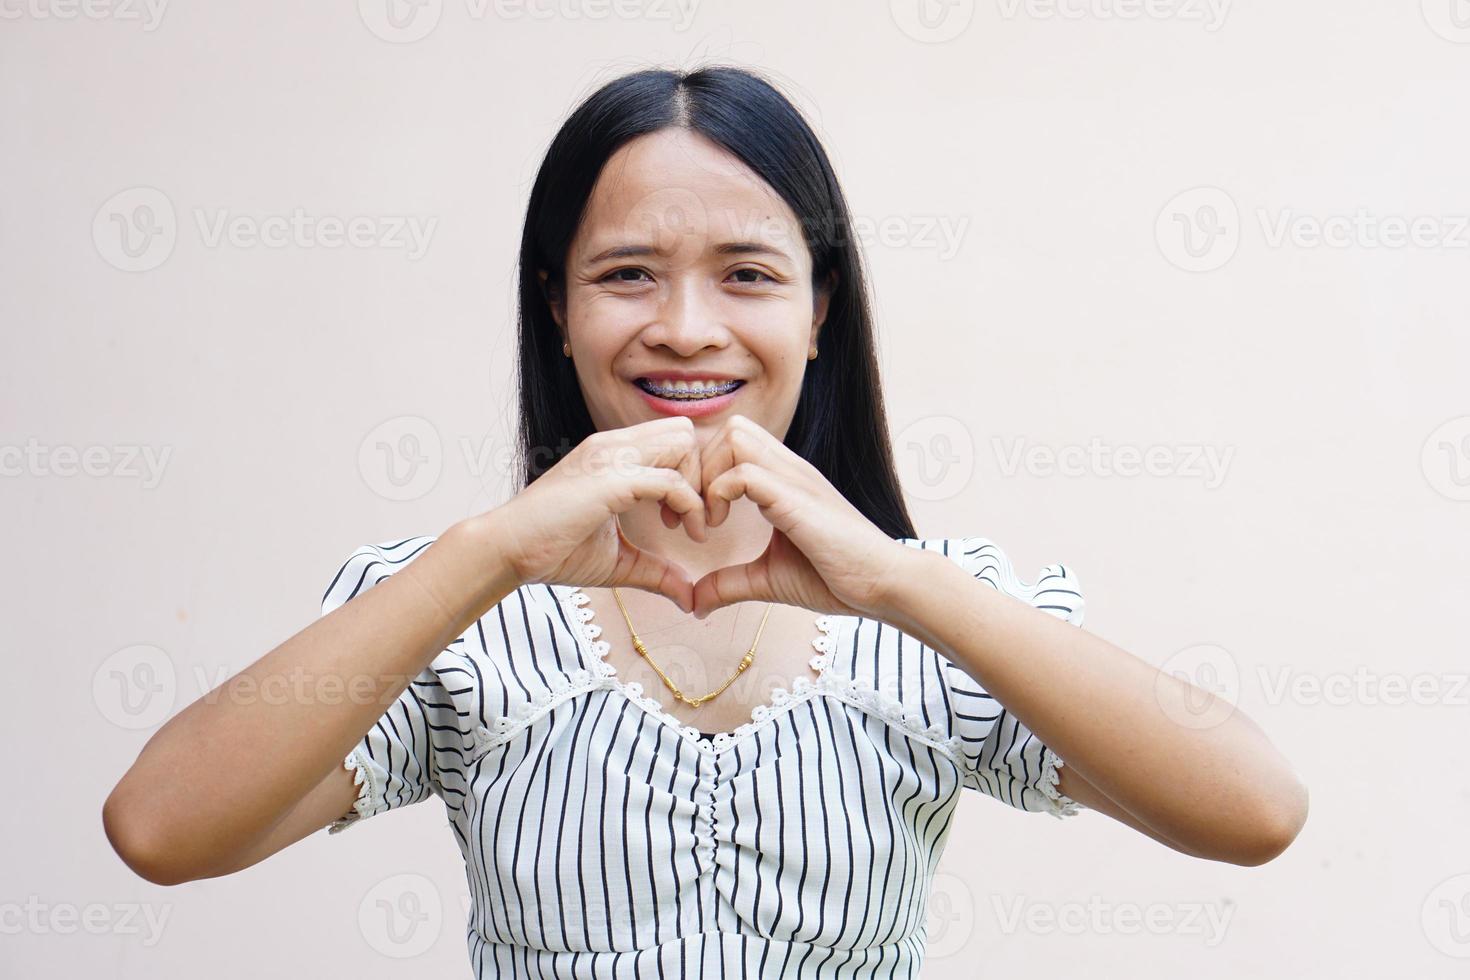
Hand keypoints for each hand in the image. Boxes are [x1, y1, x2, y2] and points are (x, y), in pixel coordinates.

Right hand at [491, 416, 708, 612]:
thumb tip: (690, 598)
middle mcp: (613, 445)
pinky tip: (682, 533)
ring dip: (696, 484)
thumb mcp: (618, 560)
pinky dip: (689, 507)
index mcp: (613, 453)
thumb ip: (657, 571)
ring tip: (684, 526)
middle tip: (689, 518)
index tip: (681, 520)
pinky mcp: (610, 480)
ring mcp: (610, 457)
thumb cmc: (554, 551)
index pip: (673, 437)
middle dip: (700, 473)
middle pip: (684, 432)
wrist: (507, 550)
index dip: (689, 474)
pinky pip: (670, 482)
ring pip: (682, 444)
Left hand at [689, 415, 906, 620]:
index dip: (703, 471)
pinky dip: (719, 495)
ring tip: (708, 520)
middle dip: (700, 466)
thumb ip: (729, 584)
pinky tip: (720, 527)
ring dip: (708, 476)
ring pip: (733, 437)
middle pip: (729, 428)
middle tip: (695, 514)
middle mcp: (788, 468)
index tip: (695, 518)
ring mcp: (794, 478)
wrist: (884, 585)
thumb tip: (694, 603)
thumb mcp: (768, 579)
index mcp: (783, 479)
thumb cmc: (836, 579)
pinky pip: (744, 472)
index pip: (732, 441)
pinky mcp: (796, 498)